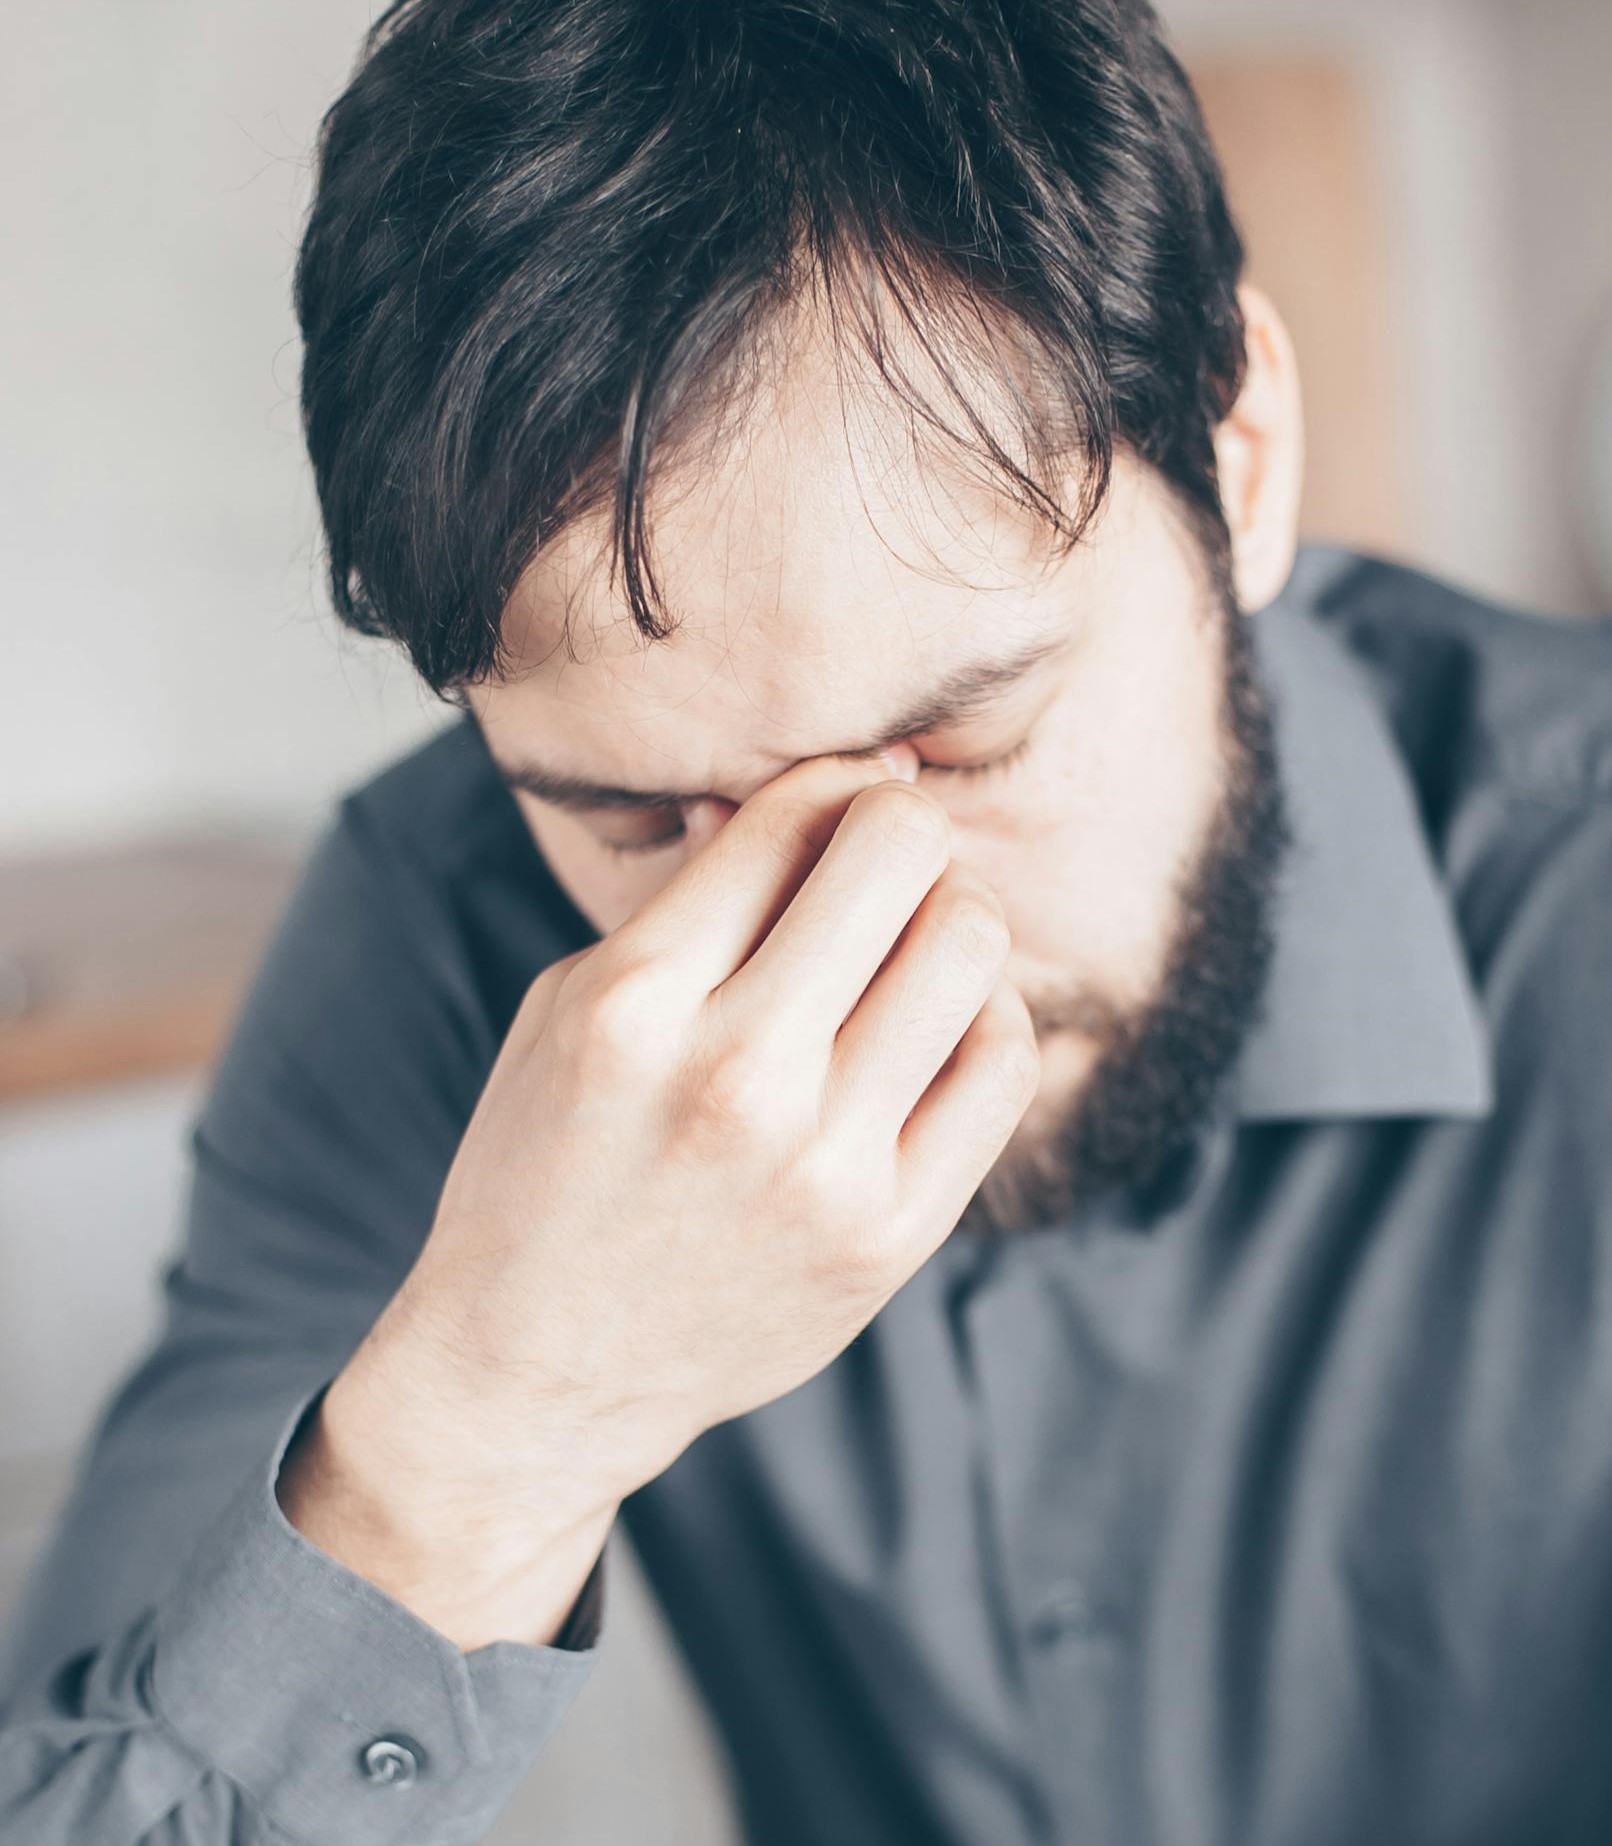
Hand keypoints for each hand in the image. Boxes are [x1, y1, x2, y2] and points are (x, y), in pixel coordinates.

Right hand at [344, 743, 1039, 1535]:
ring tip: (913, 942)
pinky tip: (939, 1025)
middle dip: (903, 827)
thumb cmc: (547, 1164)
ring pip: (971, 947)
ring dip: (953, 912)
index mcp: (635, 1002)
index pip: (791, 816)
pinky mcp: (891, 1235)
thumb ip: (693, 899)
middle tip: (888, 858)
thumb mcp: (570, 1007)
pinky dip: (986, 1014)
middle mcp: (737, 1076)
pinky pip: (1003, 1063)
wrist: (542, 1370)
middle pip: (901, 856)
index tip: (840, 800)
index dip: (834, 782)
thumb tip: (824, 787)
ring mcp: (825, 1165)